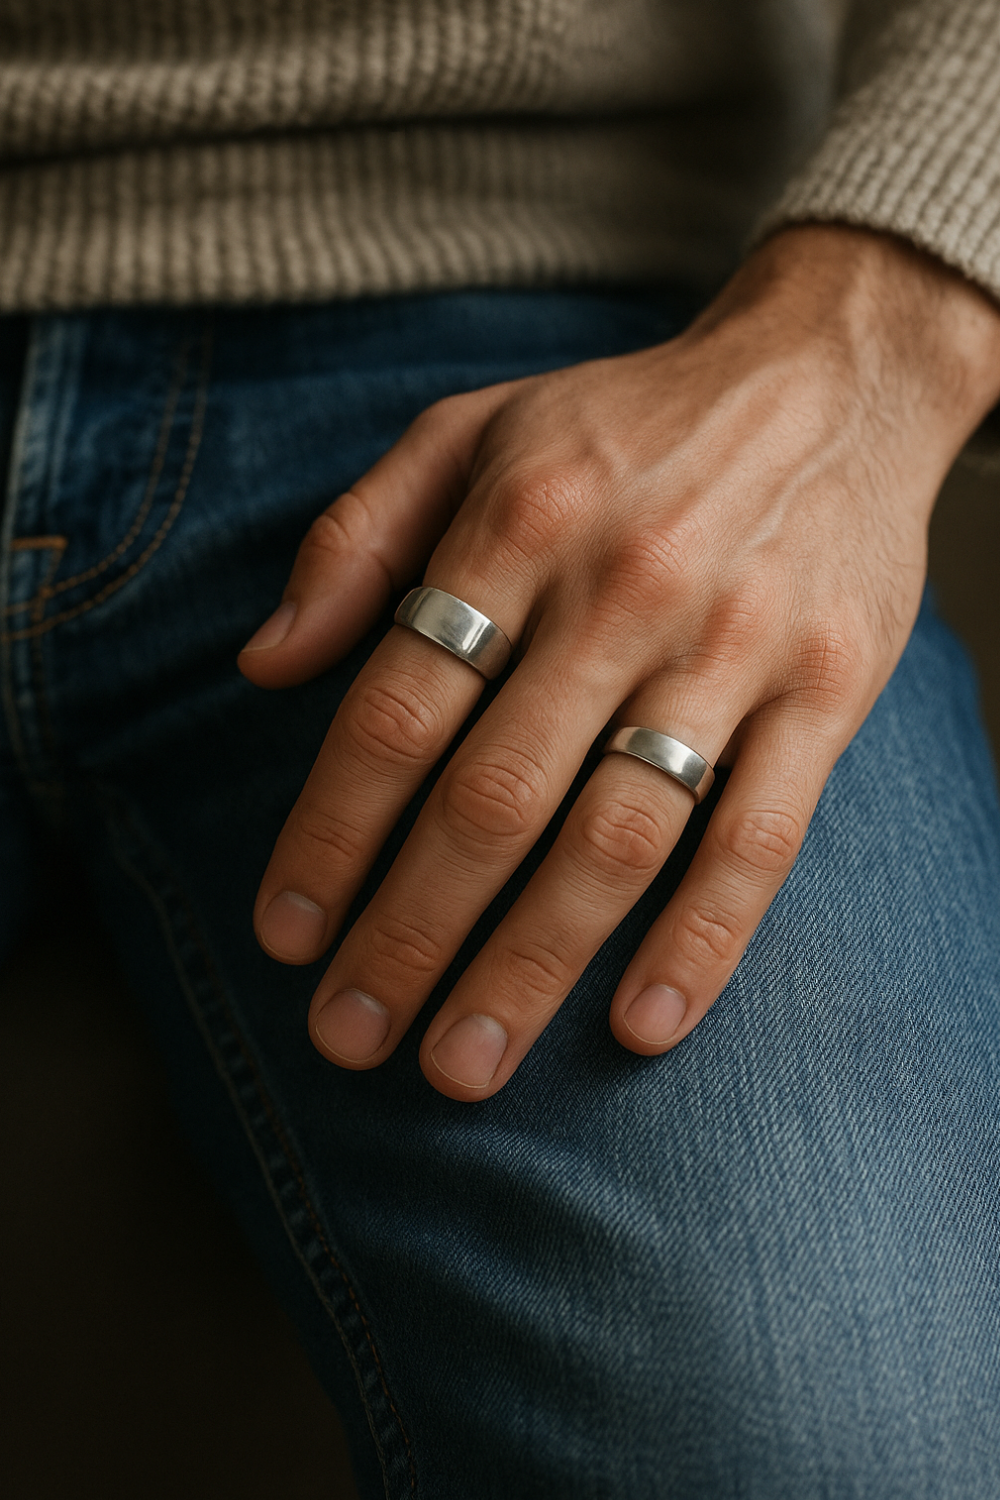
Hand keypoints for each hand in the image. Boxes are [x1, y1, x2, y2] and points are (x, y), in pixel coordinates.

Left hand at [240, 226, 999, 1100]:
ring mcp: (733, 647)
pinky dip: (702, 942)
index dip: (331, 834)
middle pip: (493, 798)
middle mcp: (621, 591)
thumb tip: (263, 667)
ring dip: (529, 965)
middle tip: (349, 1036)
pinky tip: (637, 1025)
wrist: (832, 376)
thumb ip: (354, 539)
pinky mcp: (827, 691)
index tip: (286, 933)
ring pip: (618, 838)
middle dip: (408, 932)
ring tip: (460, 1064)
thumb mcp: (470, 429)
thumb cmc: (628, 422)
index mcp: (517, 523)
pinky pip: (762, 838)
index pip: (398, 708)